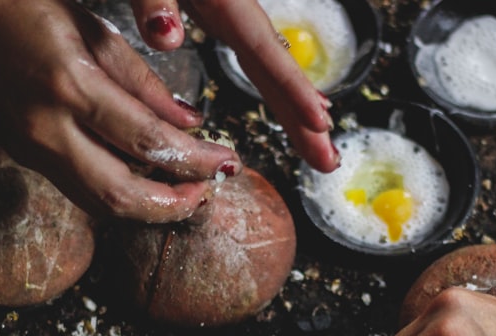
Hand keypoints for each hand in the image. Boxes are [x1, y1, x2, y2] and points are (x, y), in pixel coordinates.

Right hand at [0, 0, 248, 223]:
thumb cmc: (19, 10)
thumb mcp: (90, 28)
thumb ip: (142, 81)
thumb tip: (189, 122)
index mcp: (68, 85)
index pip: (147, 141)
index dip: (195, 160)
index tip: (227, 163)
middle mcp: (47, 129)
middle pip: (122, 197)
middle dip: (176, 204)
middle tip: (209, 191)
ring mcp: (31, 151)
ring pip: (101, 206)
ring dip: (150, 208)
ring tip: (186, 192)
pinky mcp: (25, 159)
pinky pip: (82, 191)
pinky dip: (121, 194)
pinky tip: (146, 179)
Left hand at [127, 0, 338, 174]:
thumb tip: (167, 36)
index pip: (263, 50)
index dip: (292, 88)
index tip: (318, 123)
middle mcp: (231, 4)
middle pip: (275, 66)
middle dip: (303, 116)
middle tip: (328, 160)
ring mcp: (227, 7)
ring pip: (269, 63)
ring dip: (294, 105)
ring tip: (318, 141)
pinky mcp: (216, 7)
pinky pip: (255, 54)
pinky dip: (276, 82)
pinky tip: (284, 96)